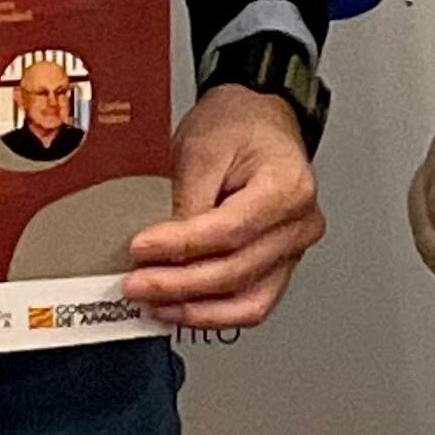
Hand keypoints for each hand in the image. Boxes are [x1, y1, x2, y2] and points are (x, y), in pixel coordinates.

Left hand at [125, 85, 324, 329]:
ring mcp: (292, 249)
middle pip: (237, 271)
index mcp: (288, 187)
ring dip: (195, 310)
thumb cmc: (239, 125)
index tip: (141, 249)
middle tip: (136, 283)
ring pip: (248, 301)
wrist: (259, 121)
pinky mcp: (279, 265)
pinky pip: (251, 303)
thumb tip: (157, 251)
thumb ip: (186, 202)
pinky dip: (214, 314)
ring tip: (153, 304)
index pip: (230, 231)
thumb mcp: (203, 148)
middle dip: (179, 284)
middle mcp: (299, 224)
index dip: (181, 247)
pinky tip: (179, 309)